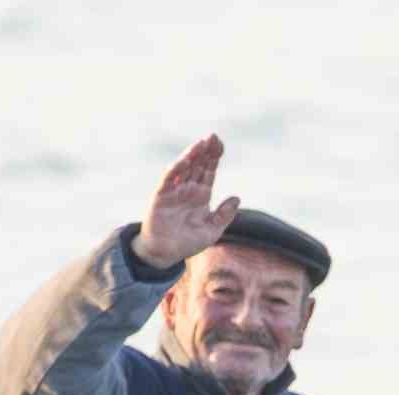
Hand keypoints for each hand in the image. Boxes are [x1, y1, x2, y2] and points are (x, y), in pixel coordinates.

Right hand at [130, 133, 240, 270]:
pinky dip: (175, 170)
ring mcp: (175, 190)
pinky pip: (169, 179)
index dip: (214, 155)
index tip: (220, 144)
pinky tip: (184, 161)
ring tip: (201, 144)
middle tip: (212, 137)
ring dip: (191, 155)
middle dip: (205, 150)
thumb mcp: (211, 231)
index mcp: (202, 193)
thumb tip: (237, 198)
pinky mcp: (161, 196)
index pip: (209, 169)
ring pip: (184, 168)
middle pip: (198, 163)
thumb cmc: (188, 243)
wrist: (165, 254)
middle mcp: (188, 188)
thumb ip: (224, 215)